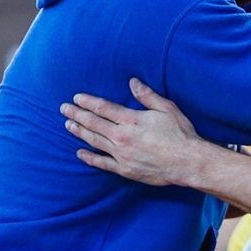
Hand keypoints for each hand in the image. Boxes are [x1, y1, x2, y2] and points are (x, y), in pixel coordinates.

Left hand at [60, 78, 201, 186]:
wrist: (187, 162)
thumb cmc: (180, 134)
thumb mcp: (166, 109)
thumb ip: (147, 95)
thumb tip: (132, 82)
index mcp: (131, 120)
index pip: (103, 108)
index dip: (88, 102)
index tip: (76, 98)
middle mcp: (122, 136)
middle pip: (94, 123)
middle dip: (77, 115)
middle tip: (64, 109)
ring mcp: (121, 154)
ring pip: (94, 141)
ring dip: (79, 132)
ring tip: (68, 126)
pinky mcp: (125, 169)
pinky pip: (102, 163)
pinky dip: (90, 158)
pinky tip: (80, 153)